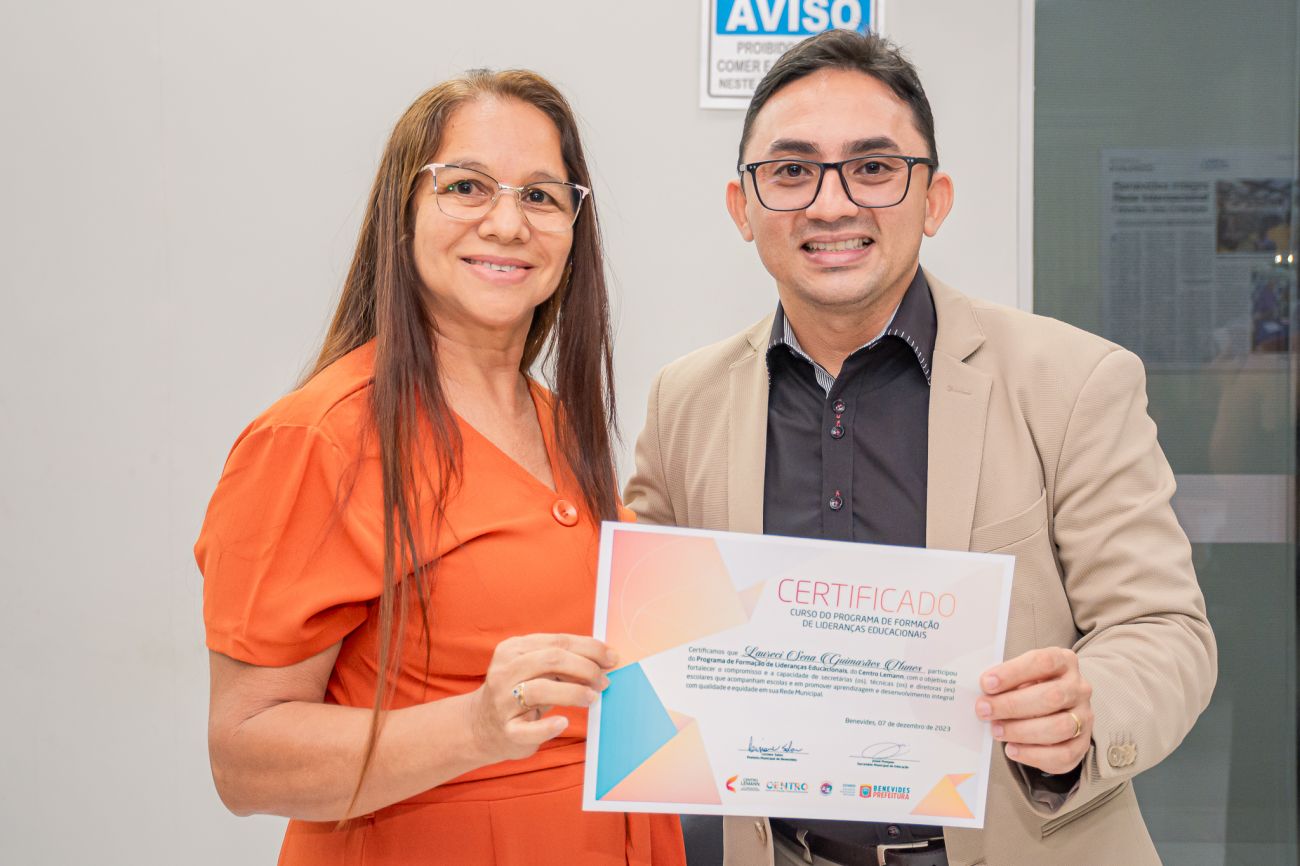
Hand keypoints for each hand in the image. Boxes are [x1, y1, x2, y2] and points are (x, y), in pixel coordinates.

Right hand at [468, 633, 616, 762]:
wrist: (480, 726)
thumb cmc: (519, 693)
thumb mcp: (534, 669)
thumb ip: (561, 661)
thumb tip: (603, 659)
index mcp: (513, 648)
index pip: (558, 641)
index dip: (589, 648)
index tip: (611, 658)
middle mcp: (504, 671)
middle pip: (552, 659)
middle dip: (585, 668)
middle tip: (604, 680)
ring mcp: (502, 701)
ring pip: (541, 689)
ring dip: (574, 692)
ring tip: (592, 698)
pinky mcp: (506, 730)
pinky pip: (528, 729)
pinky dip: (548, 726)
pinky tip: (564, 722)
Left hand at [976, 647, 1092, 774]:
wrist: (1056, 710)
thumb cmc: (1031, 687)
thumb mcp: (1021, 675)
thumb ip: (1006, 681)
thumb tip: (984, 693)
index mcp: (1064, 662)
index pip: (1042, 662)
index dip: (1013, 673)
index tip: (987, 683)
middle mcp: (1078, 688)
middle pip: (1051, 696)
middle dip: (1012, 705)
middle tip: (985, 710)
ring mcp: (1083, 717)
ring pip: (1059, 727)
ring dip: (1022, 731)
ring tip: (997, 730)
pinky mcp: (1082, 744)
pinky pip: (1062, 754)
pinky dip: (1034, 754)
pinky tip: (1012, 749)